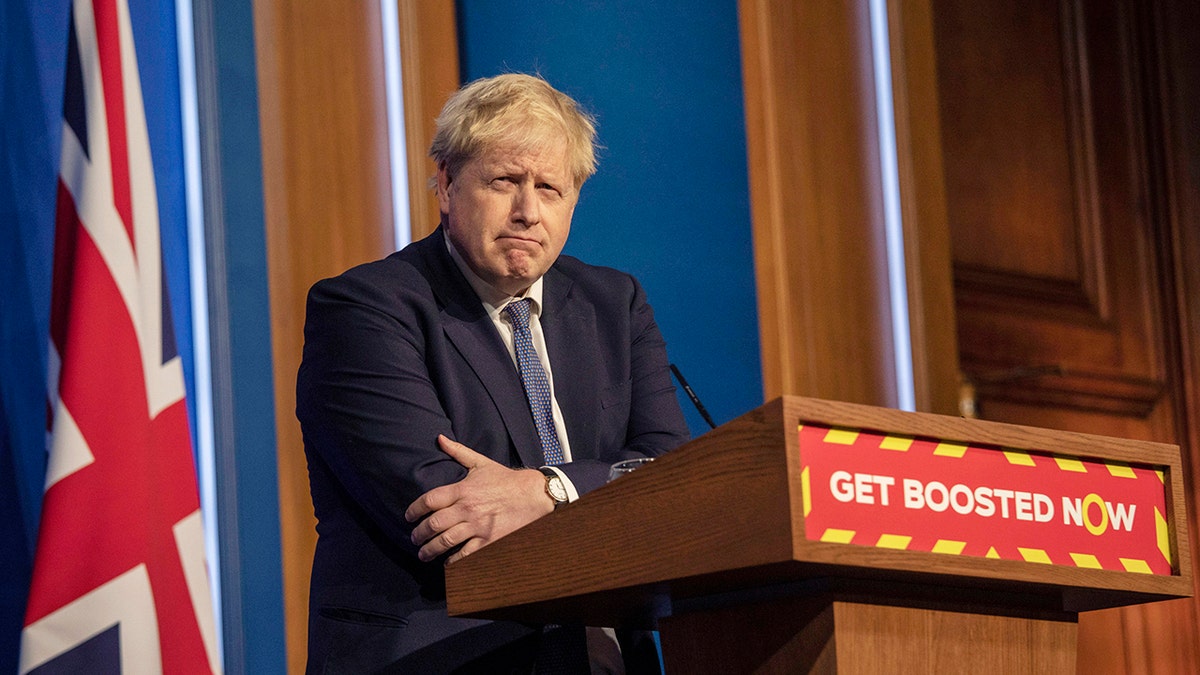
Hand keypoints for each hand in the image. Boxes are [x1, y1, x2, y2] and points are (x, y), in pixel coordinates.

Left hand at [405, 435, 552, 563]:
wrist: (533, 494)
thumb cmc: (506, 479)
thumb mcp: (481, 463)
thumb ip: (458, 452)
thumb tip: (439, 438)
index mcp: (462, 489)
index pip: (429, 500)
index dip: (414, 510)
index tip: (408, 517)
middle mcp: (467, 508)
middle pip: (433, 524)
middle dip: (419, 534)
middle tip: (414, 538)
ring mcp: (478, 526)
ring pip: (445, 541)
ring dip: (430, 550)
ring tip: (424, 553)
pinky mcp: (489, 540)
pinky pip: (466, 554)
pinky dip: (453, 561)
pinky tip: (447, 562)